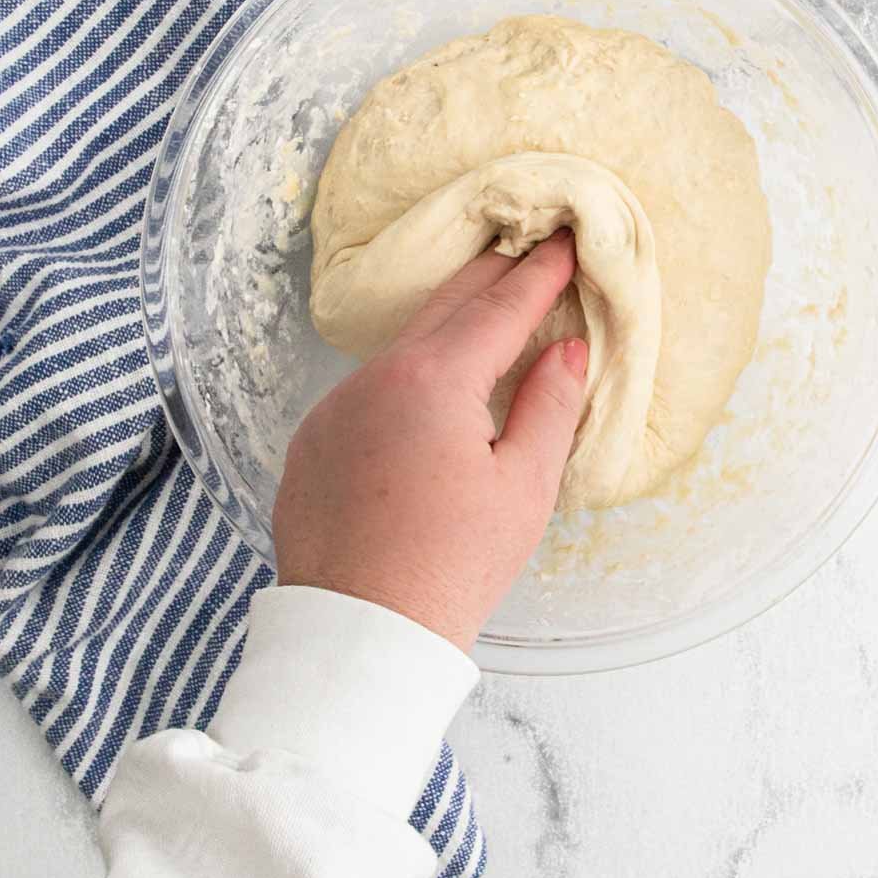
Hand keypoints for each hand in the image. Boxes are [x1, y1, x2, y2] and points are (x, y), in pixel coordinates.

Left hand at [273, 229, 587, 651]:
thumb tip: (565, 347)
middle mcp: (372, 379)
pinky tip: (432, 393)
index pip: (499, 309)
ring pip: (401, 349)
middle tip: (530, 249)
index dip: (539, 274)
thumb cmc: (452, 568)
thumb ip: (549, 405)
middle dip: (492, 277)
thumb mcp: (523, 488)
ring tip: (489, 314)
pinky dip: (408, 376)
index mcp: (431, 381)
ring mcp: (333, 409)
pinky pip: (368, 390)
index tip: (567, 241)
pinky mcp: (311, 443)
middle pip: (444, 308)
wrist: (358, 637)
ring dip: (447, 327)